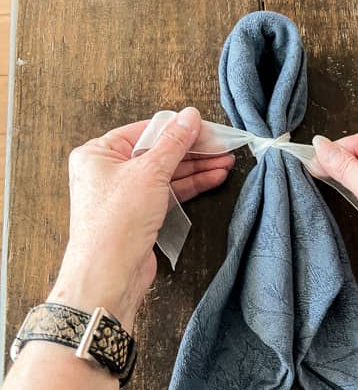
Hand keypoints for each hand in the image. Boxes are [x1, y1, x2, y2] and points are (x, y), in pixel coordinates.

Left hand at [48, 107, 234, 331]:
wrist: (109, 274)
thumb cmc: (116, 221)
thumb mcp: (149, 172)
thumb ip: (174, 143)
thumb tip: (190, 116)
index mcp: (99, 153)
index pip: (145, 131)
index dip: (177, 129)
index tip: (206, 128)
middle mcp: (109, 171)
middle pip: (158, 152)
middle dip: (192, 150)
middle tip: (222, 147)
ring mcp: (125, 194)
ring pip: (166, 173)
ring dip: (196, 168)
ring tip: (226, 162)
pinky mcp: (140, 214)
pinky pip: (168, 192)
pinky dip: (190, 185)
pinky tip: (214, 178)